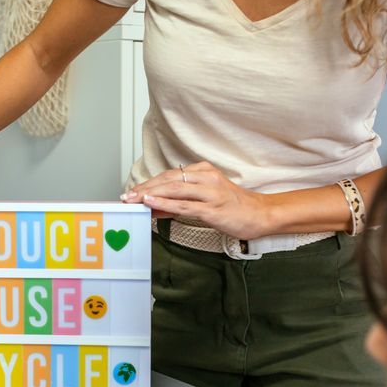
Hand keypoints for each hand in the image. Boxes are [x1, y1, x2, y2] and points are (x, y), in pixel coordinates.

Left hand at [121, 162, 272, 240]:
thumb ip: (180, 202)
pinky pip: (184, 205)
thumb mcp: (205, 200)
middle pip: (168, 180)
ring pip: (173, 189)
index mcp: (203, 171)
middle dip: (144, 188)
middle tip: (126, 197)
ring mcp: (210, 192)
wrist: (261, 215)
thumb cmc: (234, 208)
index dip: (148, 184)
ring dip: (149, 195)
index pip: (169, 175)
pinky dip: (165, 204)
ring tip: (133, 200)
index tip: (132, 192)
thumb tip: (155, 208)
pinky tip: (151, 204)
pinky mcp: (212, 208)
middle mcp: (206, 178)